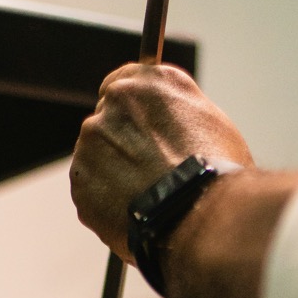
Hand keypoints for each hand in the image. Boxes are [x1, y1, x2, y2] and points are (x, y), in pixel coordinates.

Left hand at [69, 64, 252, 260]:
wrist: (203, 216)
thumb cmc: (217, 170)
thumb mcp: (209, 119)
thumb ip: (175, 108)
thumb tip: (167, 117)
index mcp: (146, 81)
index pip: (121, 86)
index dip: (131, 114)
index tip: (139, 132)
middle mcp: (112, 103)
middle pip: (107, 123)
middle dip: (122, 145)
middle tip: (148, 172)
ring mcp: (91, 143)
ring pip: (96, 158)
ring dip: (112, 174)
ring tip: (146, 198)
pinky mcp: (81, 182)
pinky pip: (90, 191)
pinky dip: (105, 203)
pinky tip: (133, 213)